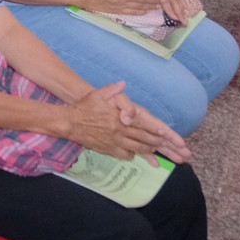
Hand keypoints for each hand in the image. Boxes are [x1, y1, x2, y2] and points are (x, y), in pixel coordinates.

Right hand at [65, 83, 189, 161]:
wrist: (69, 123)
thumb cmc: (84, 107)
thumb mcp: (98, 94)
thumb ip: (112, 90)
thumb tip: (123, 84)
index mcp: (120, 118)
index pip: (144, 125)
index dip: (159, 131)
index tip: (170, 136)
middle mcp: (120, 132)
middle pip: (144, 139)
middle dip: (159, 144)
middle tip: (170, 147)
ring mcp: (115, 142)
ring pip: (137, 148)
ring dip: (149, 150)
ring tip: (157, 151)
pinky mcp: (108, 150)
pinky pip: (125, 155)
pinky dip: (133, 155)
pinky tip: (136, 154)